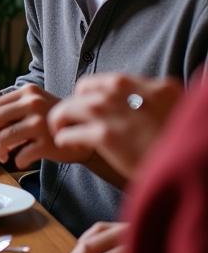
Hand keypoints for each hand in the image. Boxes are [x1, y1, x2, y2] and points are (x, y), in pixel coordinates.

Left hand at [0, 83, 84, 167]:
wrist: (90, 134)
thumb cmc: (56, 123)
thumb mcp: (36, 107)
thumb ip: (13, 113)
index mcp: (28, 92)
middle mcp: (34, 103)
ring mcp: (41, 122)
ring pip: (4, 138)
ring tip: (1, 158)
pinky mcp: (48, 142)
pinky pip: (21, 154)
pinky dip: (16, 161)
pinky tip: (20, 161)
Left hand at [48, 73, 182, 179]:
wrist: (191, 171)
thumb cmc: (181, 147)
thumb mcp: (175, 111)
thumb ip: (152, 101)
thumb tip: (130, 104)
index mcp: (151, 85)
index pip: (106, 82)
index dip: (94, 96)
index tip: (92, 110)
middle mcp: (129, 91)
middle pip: (83, 91)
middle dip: (74, 106)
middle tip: (73, 121)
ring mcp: (115, 111)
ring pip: (68, 108)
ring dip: (61, 121)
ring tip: (63, 133)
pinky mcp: (106, 135)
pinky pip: (68, 133)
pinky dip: (65, 140)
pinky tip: (73, 148)